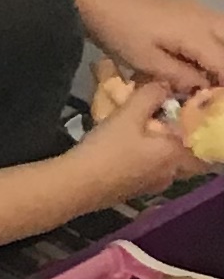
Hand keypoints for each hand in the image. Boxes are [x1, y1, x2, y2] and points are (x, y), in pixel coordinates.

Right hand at [67, 74, 193, 206]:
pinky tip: (127, 154)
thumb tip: (164, 85)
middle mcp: (171, 174)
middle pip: (189, 160)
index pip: (203, 144)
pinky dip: (147, 164)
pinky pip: (150, 175)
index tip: (185, 116)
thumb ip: (150, 96)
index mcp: (176, 155)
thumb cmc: (106, 150)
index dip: (199, 130)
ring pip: (169, 168)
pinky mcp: (133, 193)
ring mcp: (152, 186)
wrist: (73, 186)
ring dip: (164, 155)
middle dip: (182, 144)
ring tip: (147, 139)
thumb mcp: (127, 115)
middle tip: (169, 128)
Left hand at [88, 0, 223, 91]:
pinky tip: (199, 57)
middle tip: (215, 85)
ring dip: (222, 52)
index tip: (219, 99)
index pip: (223, 62)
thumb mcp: (146, 62)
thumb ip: (179, 75)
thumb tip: (203, 86)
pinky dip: (216, 41)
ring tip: (208, 73)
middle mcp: (204, 18)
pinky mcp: (189, 7)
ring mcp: (198, 9)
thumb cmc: (121, 34)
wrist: (101, 0)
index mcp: (196, 34)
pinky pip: (215, 24)